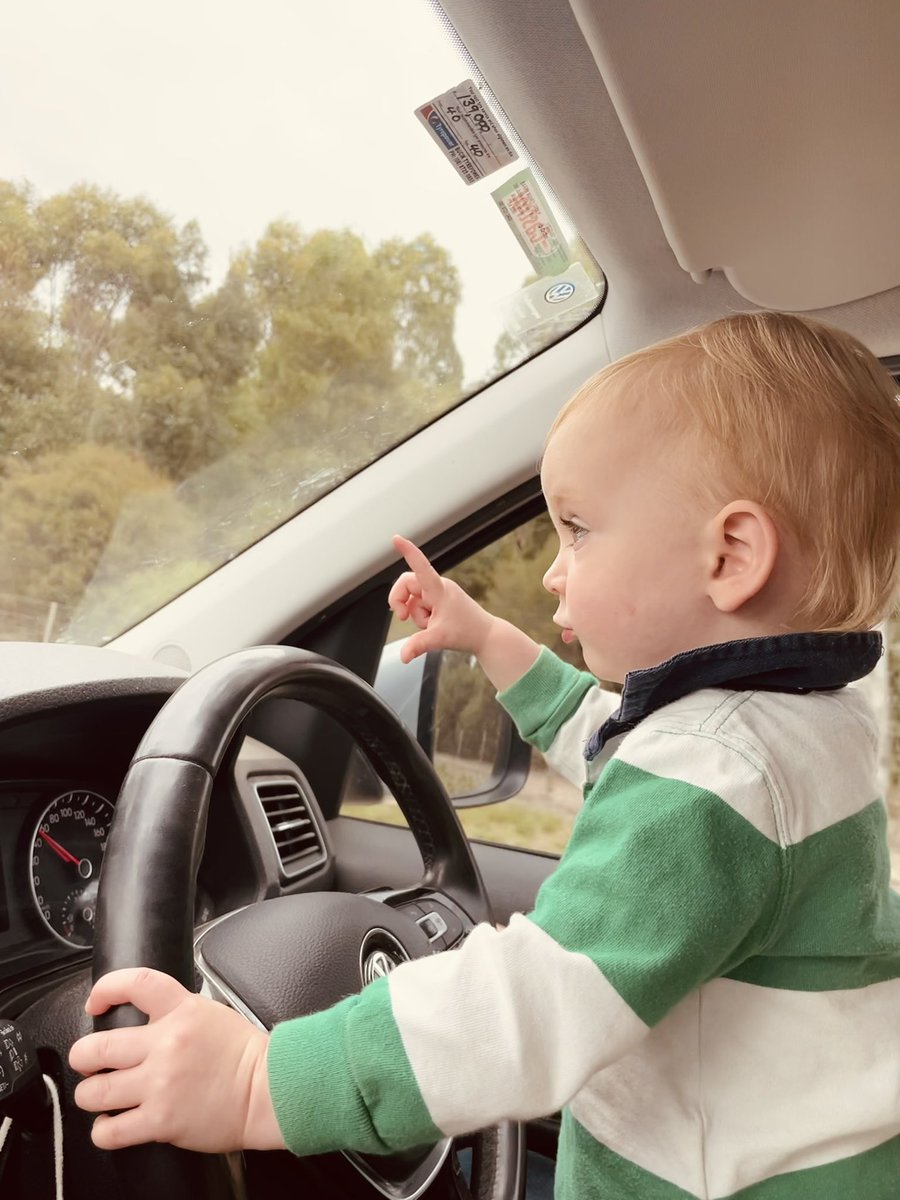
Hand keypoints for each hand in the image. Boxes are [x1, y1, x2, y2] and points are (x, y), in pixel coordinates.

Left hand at [69, 968, 283, 1152]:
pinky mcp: (161, 1121)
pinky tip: (111, 1125)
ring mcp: (160, 1084)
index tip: (96, 1003)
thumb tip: (147, 1017)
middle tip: (89, 1062)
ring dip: (90, 1094)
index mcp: (181, 1011)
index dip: (105, 989)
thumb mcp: (210, 1013)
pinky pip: (110, 1131)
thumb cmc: (244, 1055)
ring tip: (99, 1095)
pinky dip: (103, 1130)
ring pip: (94, 1091)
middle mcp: (166, 1045)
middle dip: (84, 1057)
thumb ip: (175, 1012)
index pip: (134, 984)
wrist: (268, 1090)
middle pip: (96, 1047)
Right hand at [388, 535, 493, 662]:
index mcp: (439, 589)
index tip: (396, 538)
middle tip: (402, 618)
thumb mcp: (439, 638)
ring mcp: (438, 593)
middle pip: (406, 584)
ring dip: (415, 614)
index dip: (407, 551)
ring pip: (412, 599)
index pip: (420, 566)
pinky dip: (421, 616)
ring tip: (431, 625)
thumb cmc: (467, 630)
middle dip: (400, 601)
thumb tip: (403, 656)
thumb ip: (418, 645)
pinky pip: (420, 605)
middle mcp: (438, 587)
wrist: (485, 635)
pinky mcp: (438, 600)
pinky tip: (433, 624)